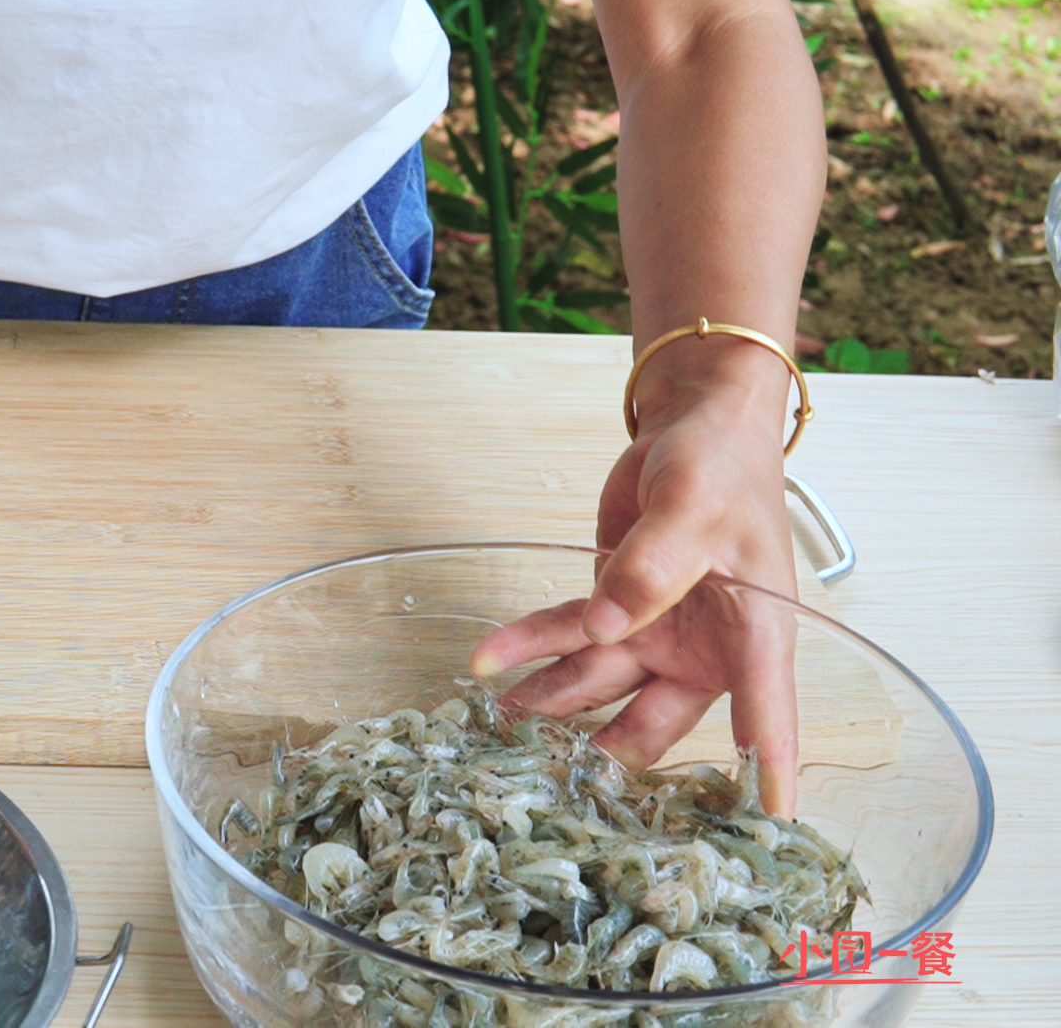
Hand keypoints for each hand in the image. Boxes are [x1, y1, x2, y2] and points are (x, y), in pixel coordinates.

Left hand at [470, 343, 799, 815]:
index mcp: (754, 633)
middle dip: (602, 755)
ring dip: (546, 705)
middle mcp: (705, 649)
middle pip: (653, 722)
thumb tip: (605, 624)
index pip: (768, 712)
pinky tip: (485, 661)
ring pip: (596, 687)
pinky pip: (564, 638)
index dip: (766, 768)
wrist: (692, 426)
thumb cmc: (721, 465)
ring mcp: (656, 636)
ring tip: (491, 729)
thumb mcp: (693, 506)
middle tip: (548, 787)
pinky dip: (525, 647)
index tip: (765, 825)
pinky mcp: (613, 611)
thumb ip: (652, 566)